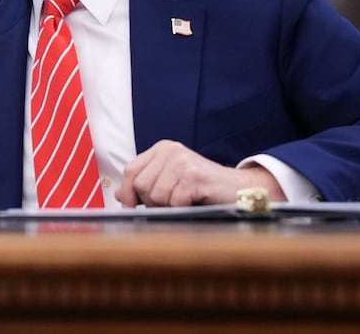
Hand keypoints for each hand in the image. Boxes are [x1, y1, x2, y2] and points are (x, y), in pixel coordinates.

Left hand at [116, 140, 286, 206]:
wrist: (239, 190)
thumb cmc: (203, 189)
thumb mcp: (171, 181)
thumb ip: (146, 184)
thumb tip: (120, 195)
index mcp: (162, 149)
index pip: (130, 171)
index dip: (128, 192)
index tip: (132, 206)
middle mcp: (170, 151)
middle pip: (141, 185)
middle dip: (152, 202)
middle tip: (173, 203)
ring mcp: (183, 162)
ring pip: (156, 196)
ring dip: (169, 207)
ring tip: (185, 201)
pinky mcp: (194, 176)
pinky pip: (174, 202)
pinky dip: (182, 209)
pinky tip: (194, 202)